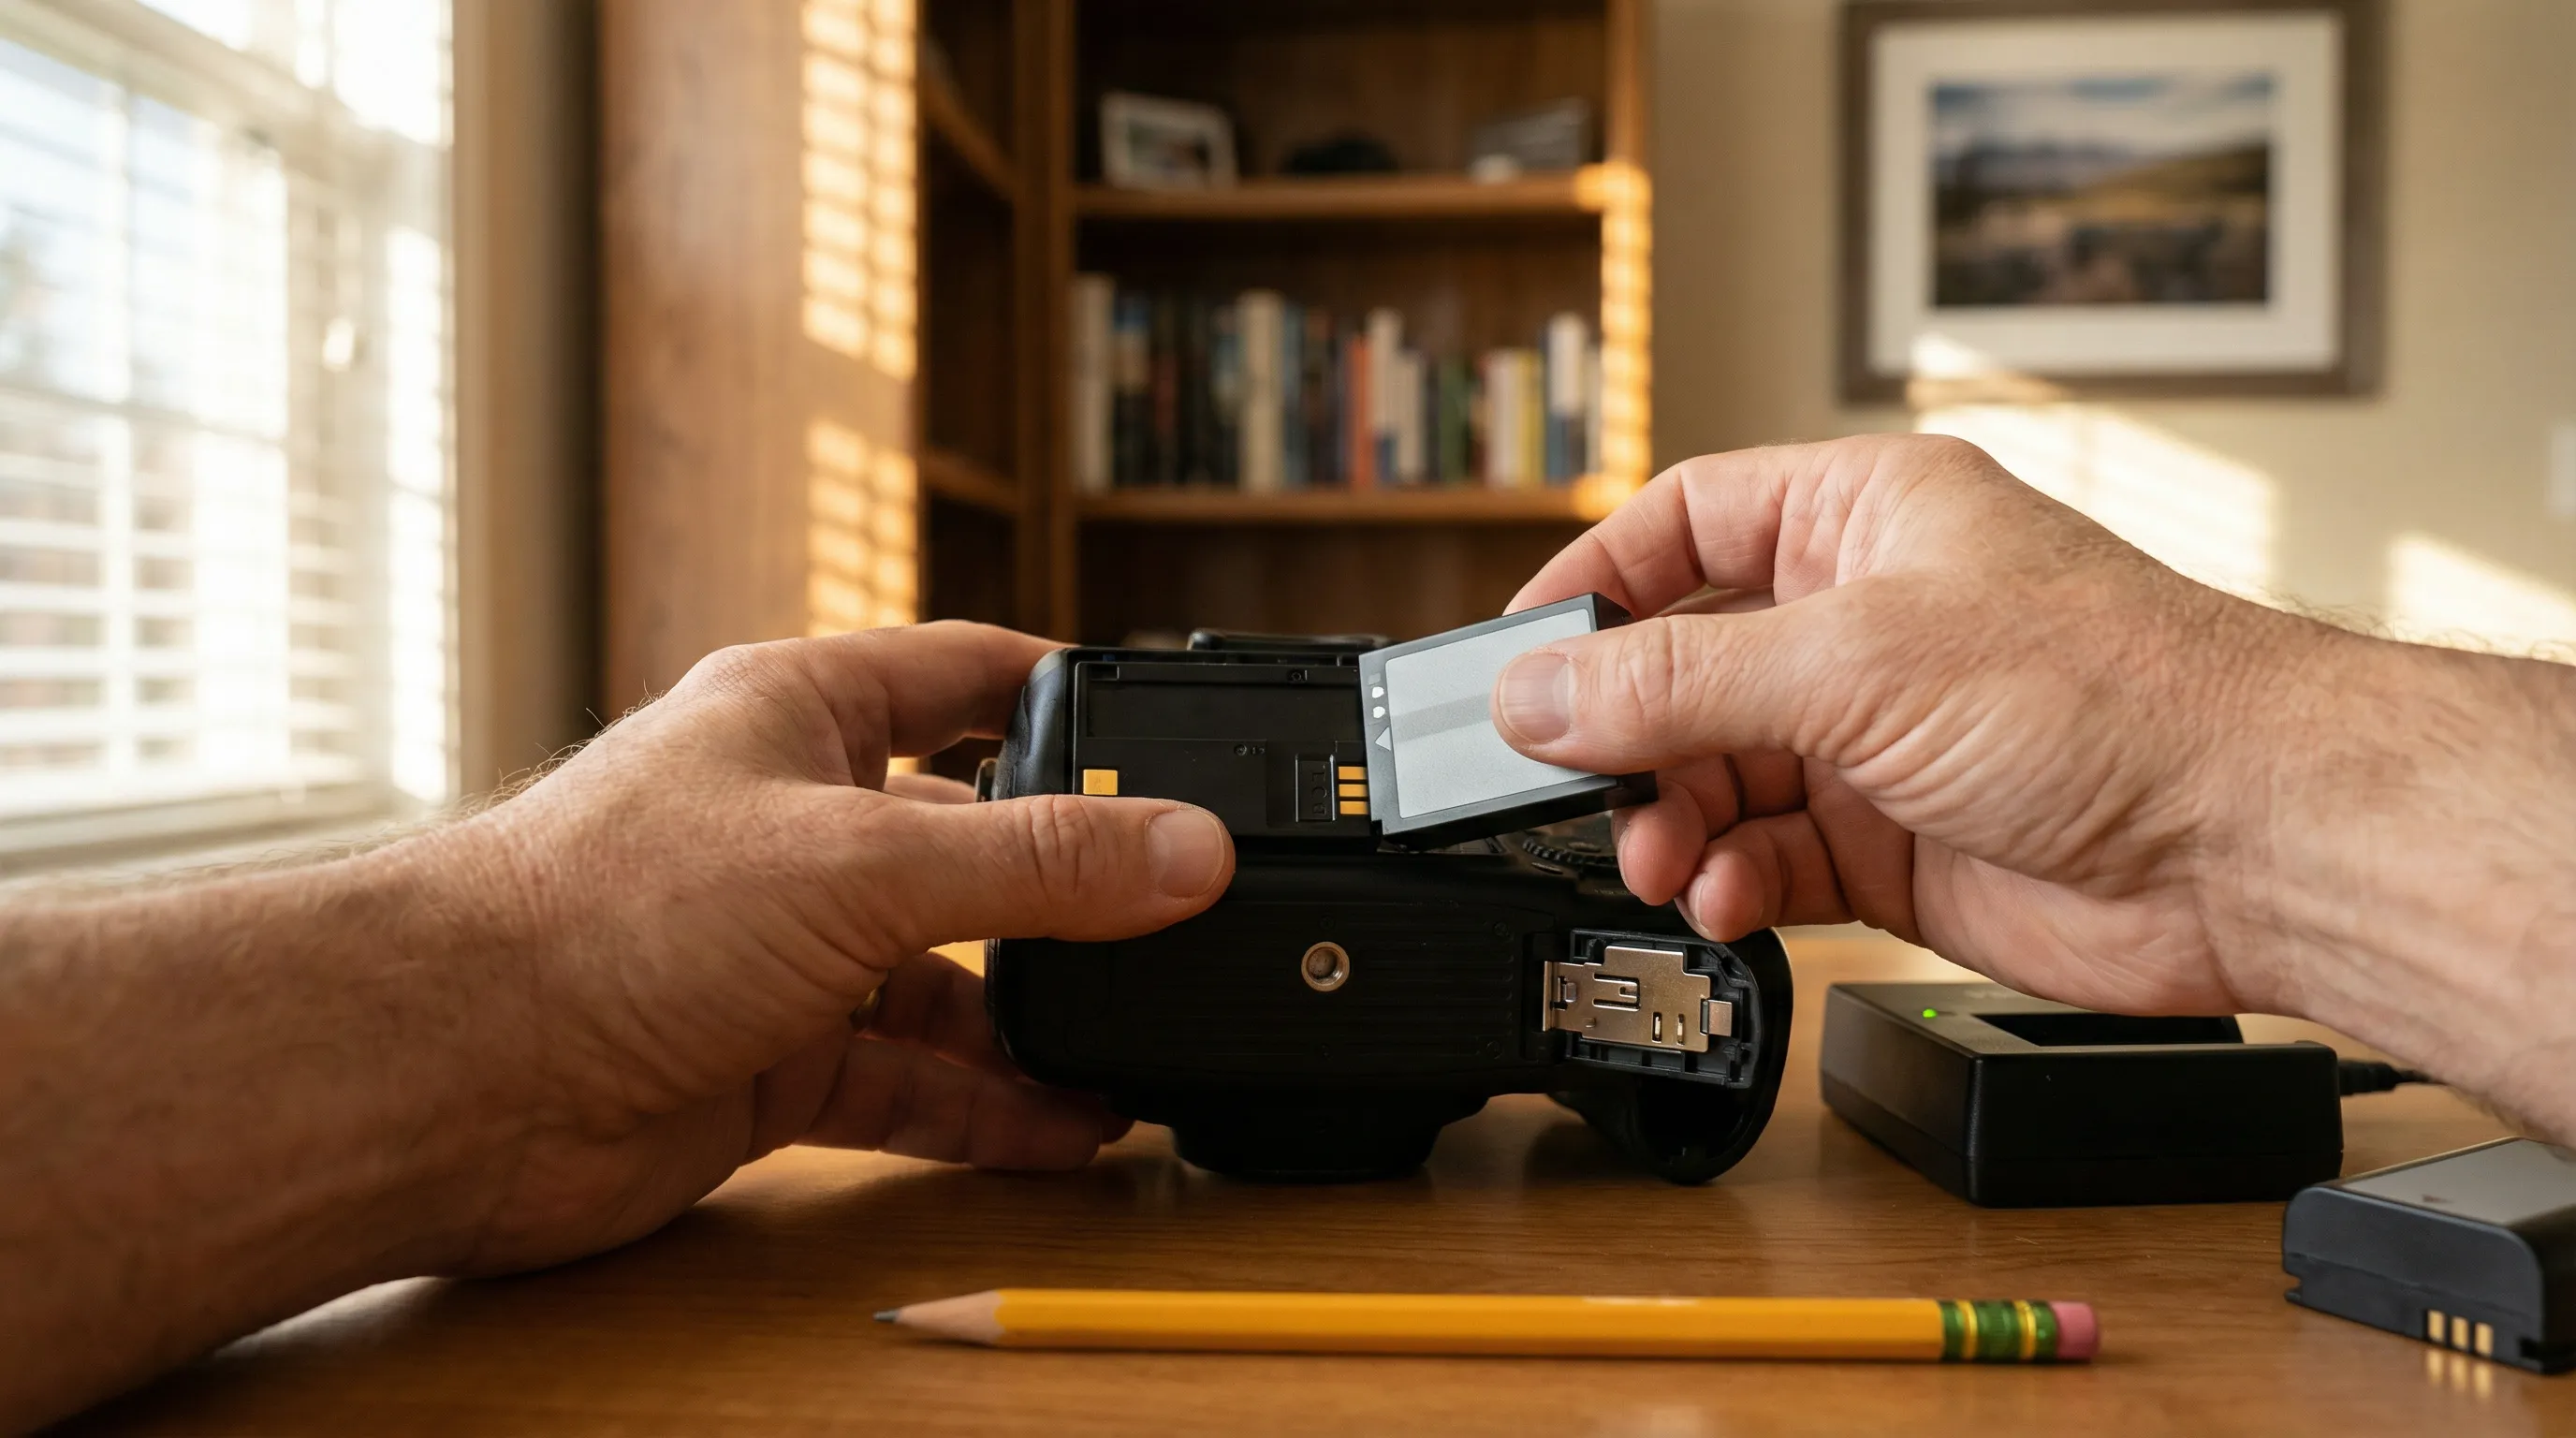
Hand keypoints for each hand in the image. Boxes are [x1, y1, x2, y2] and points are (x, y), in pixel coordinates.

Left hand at [426, 622, 1235, 1271]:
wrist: (452, 1075)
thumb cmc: (606, 910)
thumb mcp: (865, 862)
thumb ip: (1039, 864)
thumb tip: (1192, 848)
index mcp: (799, 715)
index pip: (961, 676)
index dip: (1063, 695)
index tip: (1164, 734)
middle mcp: (793, 823)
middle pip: (967, 842)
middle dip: (1068, 890)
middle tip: (1181, 923)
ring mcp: (778, 948)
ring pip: (941, 976)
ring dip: (1034, 1017)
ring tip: (1139, 1049)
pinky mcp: (763, 1061)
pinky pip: (903, 1079)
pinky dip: (981, 1105)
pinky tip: (1062, 1128)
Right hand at [1490, 434, 2566, 1035]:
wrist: (2246, 842)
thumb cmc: (2115, 697)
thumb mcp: (1855, 661)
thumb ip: (1678, 683)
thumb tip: (1540, 692)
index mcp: (1864, 520)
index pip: (1688, 524)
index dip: (1596, 580)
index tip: (1520, 649)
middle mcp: (1866, 622)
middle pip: (1685, 668)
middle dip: (1629, 736)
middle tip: (1584, 791)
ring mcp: (1880, 738)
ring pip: (1720, 775)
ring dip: (1675, 822)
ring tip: (1663, 861)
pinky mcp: (1895, 844)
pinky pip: (1768, 858)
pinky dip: (1734, 882)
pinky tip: (1729, 899)